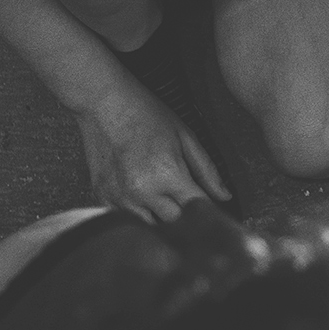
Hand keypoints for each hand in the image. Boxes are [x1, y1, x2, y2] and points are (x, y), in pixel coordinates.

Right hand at [76, 81, 230, 221]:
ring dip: (162, 220)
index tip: (213, 211)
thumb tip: (225, 196)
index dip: (209, 212)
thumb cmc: (145, 113)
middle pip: (176, 223)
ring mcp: (120, 197)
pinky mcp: (103, 197)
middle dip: (187, 218)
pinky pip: (128, 220)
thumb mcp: (185, 136)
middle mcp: (143, 191)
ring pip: (150, 227)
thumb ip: (207, 170)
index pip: (199, 210)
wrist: (102, 102)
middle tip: (188, 203)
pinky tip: (144, 198)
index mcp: (168, 174)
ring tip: (165, 200)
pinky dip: (139, 215)